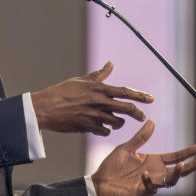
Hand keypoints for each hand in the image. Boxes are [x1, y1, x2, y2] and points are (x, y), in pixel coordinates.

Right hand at [30, 62, 152, 135]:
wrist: (44, 109)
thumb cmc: (60, 92)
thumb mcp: (80, 81)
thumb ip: (98, 75)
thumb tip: (110, 64)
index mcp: (98, 88)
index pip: (124, 91)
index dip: (140, 95)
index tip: (151, 99)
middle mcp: (98, 102)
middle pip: (126, 108)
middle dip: (138, 113)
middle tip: (143, 116)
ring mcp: (94, 116)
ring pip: (117, 122)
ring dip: (119, 123)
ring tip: (116, 121)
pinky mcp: (87, 127)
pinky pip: (104, 131)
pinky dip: (105, 130)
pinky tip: (102, 128)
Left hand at [90, 120, 195, 195]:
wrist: (99, 182)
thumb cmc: (112, 166)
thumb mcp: (127, 148)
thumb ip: (140, 137)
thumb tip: (152, 121)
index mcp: (154, 161)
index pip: (177, 156)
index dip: (189, 152)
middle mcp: (156, 172)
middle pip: (181, 169)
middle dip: (195, 164)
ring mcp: (150, 183)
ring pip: (171, 181)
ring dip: (177, 173)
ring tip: (181, 164)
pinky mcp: (141, 192)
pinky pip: (151, 188)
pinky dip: (150, 181)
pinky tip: (145, 174)